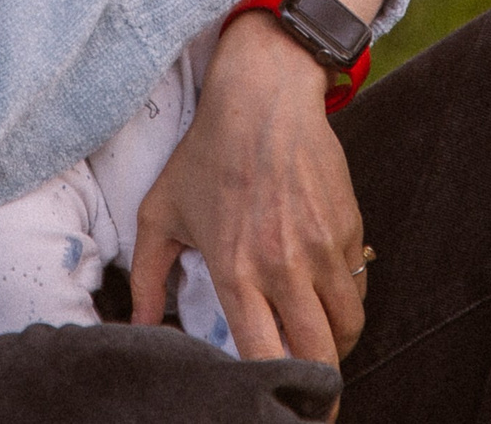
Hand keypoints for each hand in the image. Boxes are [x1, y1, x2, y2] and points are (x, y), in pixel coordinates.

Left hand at [129, 15, 366, 370]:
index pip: (265, 356)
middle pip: (319, 354)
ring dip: (335, 343)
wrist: (263, 97)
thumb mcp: (161, 213)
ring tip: (318, 341)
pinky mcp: (348, 227)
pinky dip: (345, 298)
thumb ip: (147, 279)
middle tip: (311, 392)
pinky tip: (323, 290)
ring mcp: (322, 248)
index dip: (274, 388)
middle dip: (319, 385)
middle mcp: (283, 266)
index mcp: (236, 271)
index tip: (275, 401)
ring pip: (347, 326)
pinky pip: (356, 283)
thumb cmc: (206, 154)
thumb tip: (134, 329)